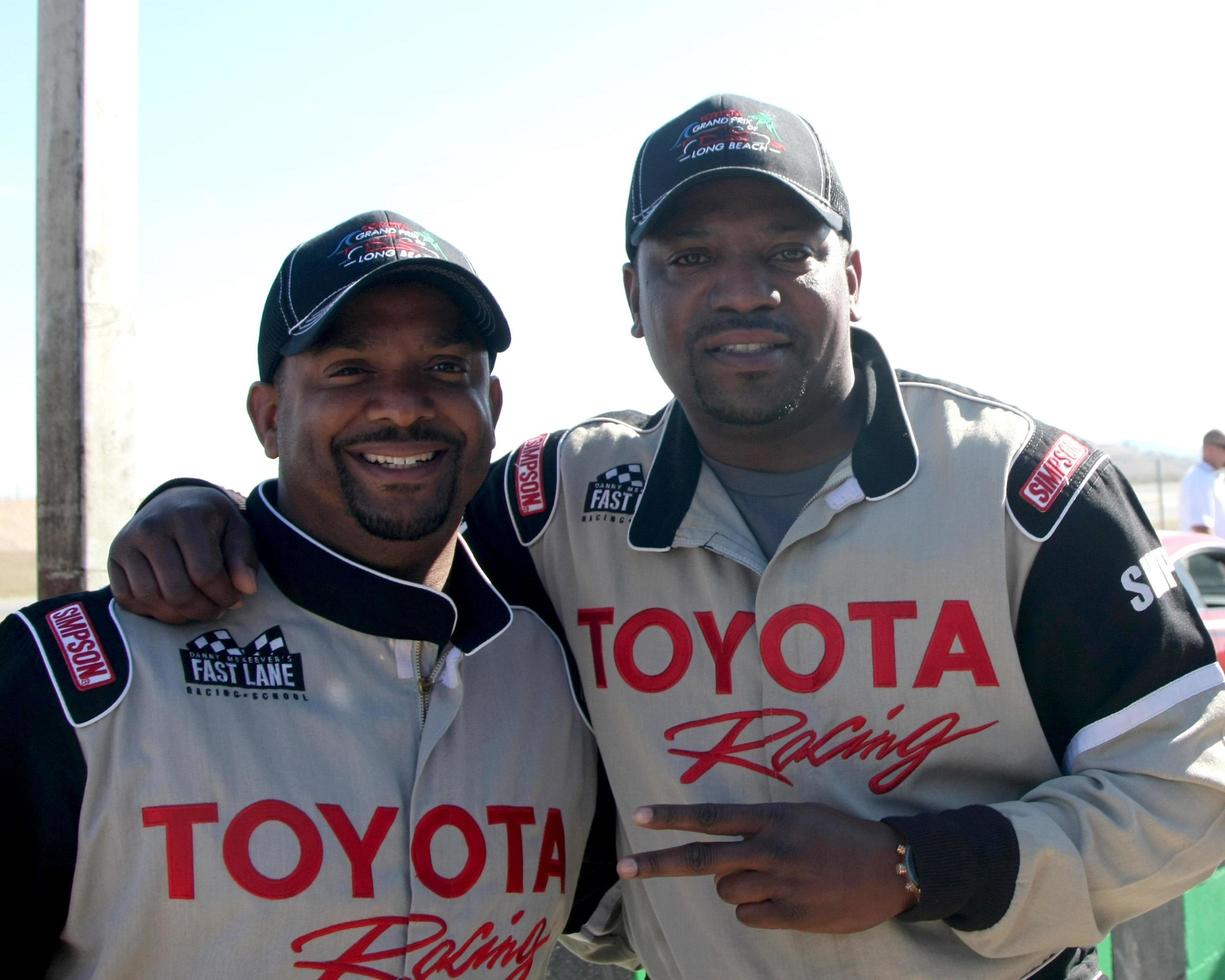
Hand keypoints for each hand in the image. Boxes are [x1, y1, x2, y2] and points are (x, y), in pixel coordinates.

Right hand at [108, 486, 258, 622]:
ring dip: (179, 615)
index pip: (205, 573)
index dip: (224, 595)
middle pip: (177, 591)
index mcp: (186, 517)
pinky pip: (128, 599)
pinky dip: (152, 611)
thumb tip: (246, 589)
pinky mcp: (113, 558)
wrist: (174, 502)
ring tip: (198, 608)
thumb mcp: (237, 530)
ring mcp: (127, 543)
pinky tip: (173, 605)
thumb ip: (243, 558)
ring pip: (151, 599)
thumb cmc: (211, 521)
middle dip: (203, 609)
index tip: (235, 599)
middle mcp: (151, 528)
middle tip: (217, 609)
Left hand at [616, 802, 911, 933]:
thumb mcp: (801, 816)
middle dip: (657, 863)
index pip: (711, 816)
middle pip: (701, 858)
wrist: (891, 868)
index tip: (639, 816)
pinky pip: (748, 916)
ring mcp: (779, 883)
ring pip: (726, 891)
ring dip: (735, 888)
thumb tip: (723, 849)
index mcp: (772, 818)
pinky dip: (754, 911)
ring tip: (769, 880)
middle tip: (624, 868)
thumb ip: (760, 828)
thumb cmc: (842, 836)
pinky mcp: (791, 914)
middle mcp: (770, 848)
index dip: (672, 817)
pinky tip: (781, 900)